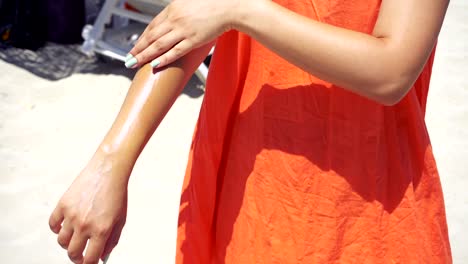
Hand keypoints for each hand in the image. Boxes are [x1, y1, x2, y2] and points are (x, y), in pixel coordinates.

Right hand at [49, 154, 130, 263]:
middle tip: (81, 256)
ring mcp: (72, 215)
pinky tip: (64, 228)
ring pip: (61, 241)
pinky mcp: (63, 204)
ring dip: (67, 244)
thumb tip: (102, 255)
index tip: (89, 263)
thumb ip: (112, 240)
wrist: (108, 171)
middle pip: (72, 253)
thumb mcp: (120, 220)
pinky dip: (56, 229)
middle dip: (77, 258)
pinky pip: (53, 224)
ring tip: (75, 239)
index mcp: (101, 230)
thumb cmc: (116, 193)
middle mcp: (85, 225)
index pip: (89, 259)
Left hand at [126, 0, 245, 68]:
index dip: (142, 38)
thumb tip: (174, 21)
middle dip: (138, 49)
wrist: (229, 6)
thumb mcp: (190, 3)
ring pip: (159, 45)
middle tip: (129, 59)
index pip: (152, 25)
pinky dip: (164, 58)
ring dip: (145, 55)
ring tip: (135, 63)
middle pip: (151, 36)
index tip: (135, 47)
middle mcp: (175, 19)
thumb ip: (180, 11)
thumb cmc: (213, 4)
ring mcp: (183, 30)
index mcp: (173, 9)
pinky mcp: (193, 40)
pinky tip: (155, 64)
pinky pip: (175, 51)